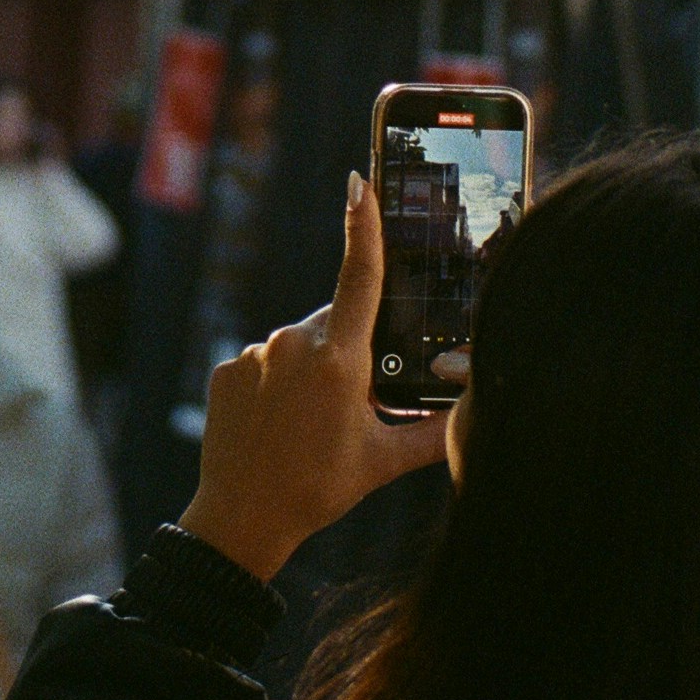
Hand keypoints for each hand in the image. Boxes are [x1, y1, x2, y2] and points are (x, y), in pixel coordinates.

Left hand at [179, 174, 451, 583]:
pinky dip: (276, 383)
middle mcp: (294, 343)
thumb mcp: (384, 461)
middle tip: (352, 407)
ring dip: (312, 370)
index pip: (360, 278)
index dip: (363, 227)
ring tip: (310, 425)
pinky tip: (277, 423)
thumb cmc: (318, 488)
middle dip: (351, 349)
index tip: (359, 183)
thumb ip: (434, 432)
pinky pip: (263, 362)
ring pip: (299, 344)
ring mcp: (255, 353)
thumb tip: (474, 412)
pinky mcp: (226, 367)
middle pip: (336, 322)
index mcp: (340, 359)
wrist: (240, 516)